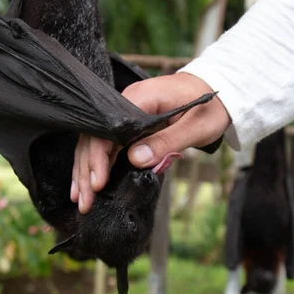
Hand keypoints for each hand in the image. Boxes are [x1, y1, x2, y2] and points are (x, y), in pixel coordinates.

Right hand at [71, 72, 230, 213]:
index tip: (98, 184)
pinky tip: (85, 184)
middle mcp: (124, 103)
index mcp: (140, 99)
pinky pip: (104, 144)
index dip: (99, 158)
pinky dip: (94, 165)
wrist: (214, 91)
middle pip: (95, 138)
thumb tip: (136, 159)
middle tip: (85, 202)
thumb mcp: (196, 127)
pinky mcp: (125, 123)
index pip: (108, 130)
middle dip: (87, 171)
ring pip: (94, 143)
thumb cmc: (209, 108)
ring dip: (85, 172)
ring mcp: (122, 113)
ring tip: (80, 200)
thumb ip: (167, 141)